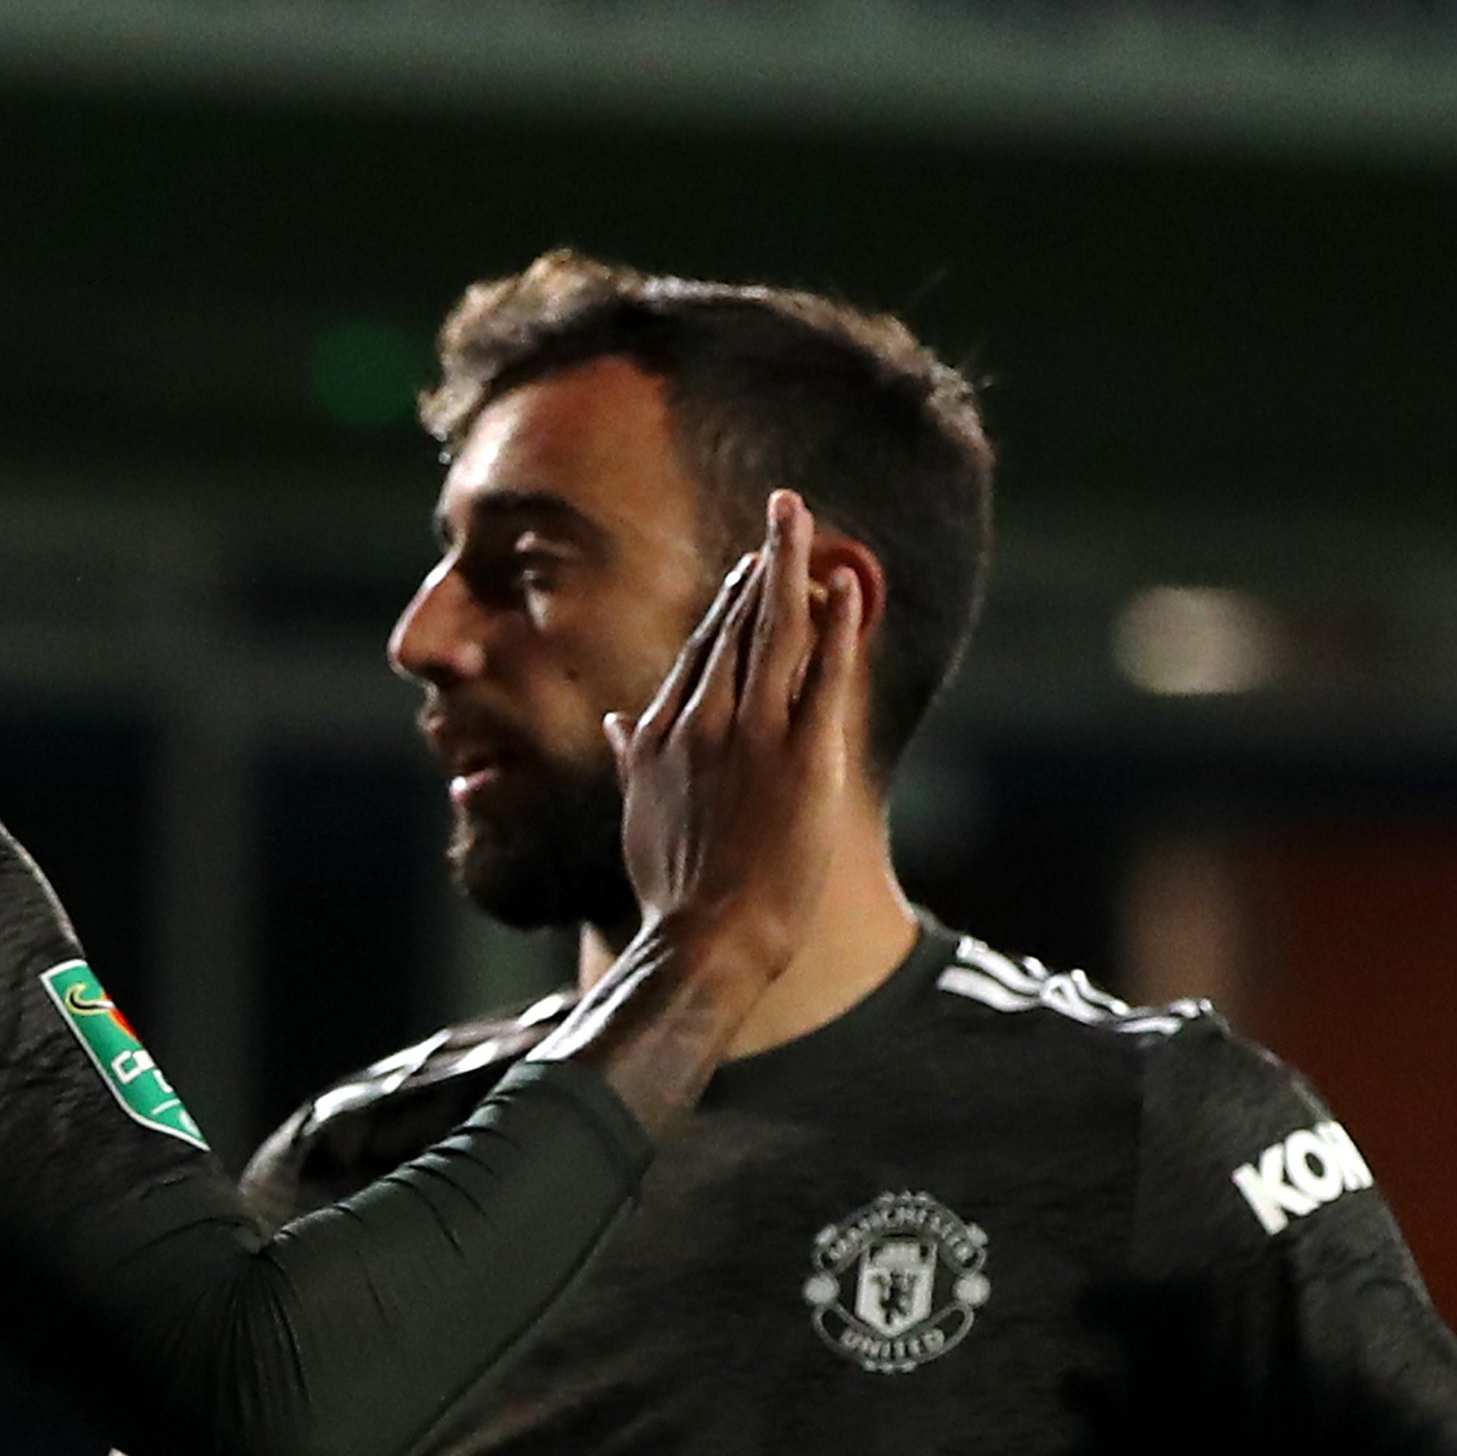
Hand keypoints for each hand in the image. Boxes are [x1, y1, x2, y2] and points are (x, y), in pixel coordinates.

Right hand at [608, 490, 868, 993]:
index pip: (700, 649)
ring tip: (800, 521)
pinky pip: (822, 676)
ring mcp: (752, 735)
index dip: (727, 602)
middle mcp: (702, 721)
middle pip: (735, 625)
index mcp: (662, 733)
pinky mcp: (802, 757)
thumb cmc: (674, 890)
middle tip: (782, 515)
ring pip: (773, 633)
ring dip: (788, 569)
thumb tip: (614, 720)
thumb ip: (632, 757)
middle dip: (759, 565)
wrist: (705, 941)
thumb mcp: (640, 815)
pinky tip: (842, 585)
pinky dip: (834, 626)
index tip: (747, 568)